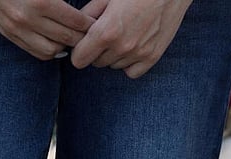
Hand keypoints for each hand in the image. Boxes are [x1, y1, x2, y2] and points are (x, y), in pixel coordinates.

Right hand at [0, 0, 94, 59]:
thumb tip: (86, 10)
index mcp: (42, 1)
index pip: (78, 22)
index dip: (91, 24)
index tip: (98, 22)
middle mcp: (28, 18)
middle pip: (68, 38)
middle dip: (83, 37)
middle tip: (92, 34)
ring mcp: (16, 29)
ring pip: (54, 50)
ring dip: (67, 46)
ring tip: (73, 37)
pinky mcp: (9, 34)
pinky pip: (37, 52)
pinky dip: (51, 50)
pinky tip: (57, 41)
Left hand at [71, 0, 192, 77]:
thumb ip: (88, 15)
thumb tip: (78, 28)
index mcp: (106, 31)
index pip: (79, 59)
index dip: (78, 51)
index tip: (83, 43)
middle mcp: (122, 47)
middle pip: (96, 63)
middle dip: (96, 51)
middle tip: (105, 35)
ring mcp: (139, 54)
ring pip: (114, 66)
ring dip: (113, 56)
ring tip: (122, 36)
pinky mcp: (153, 57)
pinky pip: (132, 72)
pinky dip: (128, 64)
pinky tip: (131, 49)